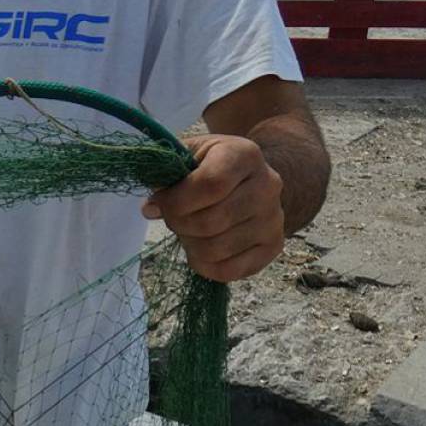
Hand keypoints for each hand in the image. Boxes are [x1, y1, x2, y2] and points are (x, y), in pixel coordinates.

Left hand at [142, 134, 284, 282]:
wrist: (251, 179)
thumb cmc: (211, 166)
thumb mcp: (188, 154)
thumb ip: (165, 174)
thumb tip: (151, 208)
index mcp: (245, 155)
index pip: (210, 184)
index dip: (176, 200)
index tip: (159, 201)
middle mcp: (267, 186)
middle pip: (211, 222)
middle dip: (178, 224)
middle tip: (173, 218)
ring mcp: (274, 219)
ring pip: (216, 249)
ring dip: (190, 244)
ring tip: (188, 230)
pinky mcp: (273, 246)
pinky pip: (228, 271)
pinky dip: (203, 265)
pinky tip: (199, 250)